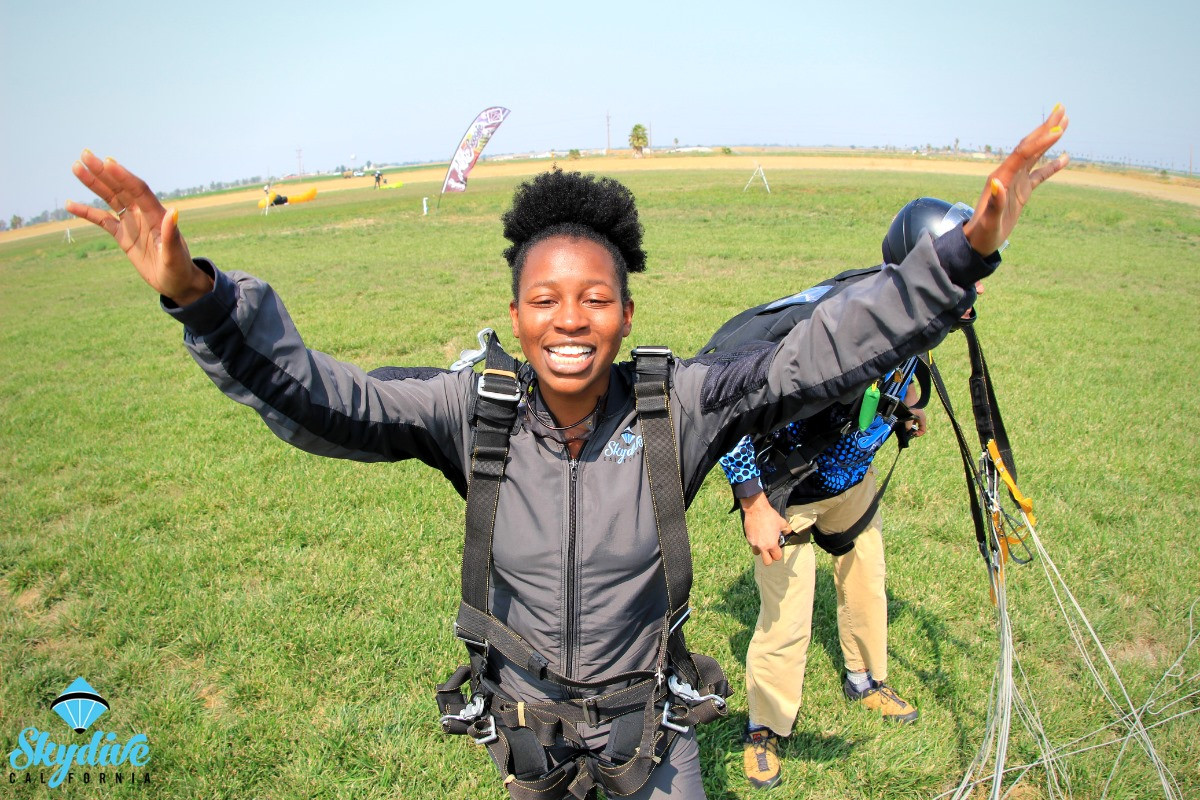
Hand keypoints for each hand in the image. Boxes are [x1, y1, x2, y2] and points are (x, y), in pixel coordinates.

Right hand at [66, 150, 211, 305]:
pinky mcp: (123, 234)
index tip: (108, 162)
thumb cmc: (179, 269)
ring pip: (110, 198)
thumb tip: (173, 211)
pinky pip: (102, 219)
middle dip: (104, 172)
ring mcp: (132, 222)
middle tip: (85, 154)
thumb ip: (171, 234)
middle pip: (121, 188)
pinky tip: (70, 204)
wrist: (176, 282)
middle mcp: (143, 214)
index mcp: (157, 215)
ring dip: (94, 183)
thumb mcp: (175, 254)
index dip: (124, 177)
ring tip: (76, 167)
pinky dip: (86, 211)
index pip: (139, 190)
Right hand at [740, 491, 789, 566]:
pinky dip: (755, 542)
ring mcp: (754, 543)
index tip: (778, 548)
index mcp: (772, 544)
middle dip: (769, 558)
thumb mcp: (782, 522)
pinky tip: (758, 534)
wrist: (756, 509)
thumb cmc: (770, 516)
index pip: (777, 557)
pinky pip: (752, 544)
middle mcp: (762, 546)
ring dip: (760, 550)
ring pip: (757, 553)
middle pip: (767, 562)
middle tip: (770, 550)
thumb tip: (788, 532)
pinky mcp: (748, 538)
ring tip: (763, 541)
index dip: (778, 554)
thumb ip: (787, 530)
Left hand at [904, 382, 927, 436]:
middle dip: (911, 430)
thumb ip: (909, 424)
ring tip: (901, 427)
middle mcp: (919, 418)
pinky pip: (909, 420)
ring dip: (907, 426)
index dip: (918, 434)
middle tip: (905, 431)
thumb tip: (907, 431)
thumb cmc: (910, 403)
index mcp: (922, 419)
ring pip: (912, 424)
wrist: (908, 393)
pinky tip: (900, 422)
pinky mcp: (910, 413)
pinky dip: (905, 422)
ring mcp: (915, 415)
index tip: (911, 433)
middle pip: (917, 428)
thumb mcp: (910, 415)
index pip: (923, 430)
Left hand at [963, 106, 1069, 256]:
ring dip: (1049, 139)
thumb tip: (998, 182)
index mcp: (1001, 178)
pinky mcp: (1021, 191)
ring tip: (1064, 122)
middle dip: (1045, 128)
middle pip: (1029, 146)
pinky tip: (1065, 158)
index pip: (1023, 154)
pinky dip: (1052, 166)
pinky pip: (1039, 174)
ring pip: (1035, 155)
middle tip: (1061, 108)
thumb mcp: (989, 220)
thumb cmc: (982, 233)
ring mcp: (1015, 182)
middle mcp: (1008, 175)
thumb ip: (996, 202)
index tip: (1059, 130)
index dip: (1041, 141)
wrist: (977, 242)